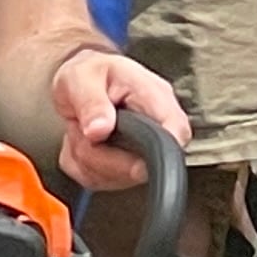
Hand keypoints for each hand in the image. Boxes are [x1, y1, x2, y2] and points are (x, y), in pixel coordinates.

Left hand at [50, 50, 189, 195]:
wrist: (81, 83)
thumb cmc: (88, 74)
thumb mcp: (81, 78)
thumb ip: (92, 102)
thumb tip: (100, 129)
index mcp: (154, 95)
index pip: (175, 128)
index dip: (162, 150)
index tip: (137, 162)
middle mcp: (156, 124)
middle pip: (144, 163)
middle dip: (102, 155)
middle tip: (82, 130)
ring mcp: (143, 148)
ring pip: (115, 176)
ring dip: (87, 159)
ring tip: (82, 131)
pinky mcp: (124, 167)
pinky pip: (98, 181)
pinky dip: (80, 166)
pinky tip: (83, 143)